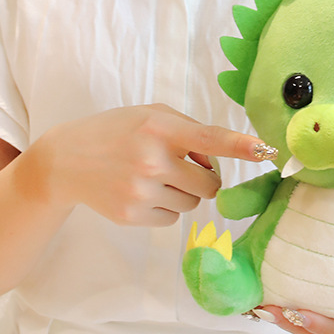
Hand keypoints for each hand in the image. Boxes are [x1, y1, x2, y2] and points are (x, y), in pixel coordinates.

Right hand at [36, 104, 274, 226]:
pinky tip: (142, 191)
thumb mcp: (152, 115)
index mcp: (161, 127)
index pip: (210, 138)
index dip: (241, 146)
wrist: (67, 160)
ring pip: (194, 203)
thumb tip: (217, 160)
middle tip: (182, 165)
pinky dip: (165, 207)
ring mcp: (141, 190)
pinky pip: (173, 218)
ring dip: (184, 191)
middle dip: (205, 176)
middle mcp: (153, 159)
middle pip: (211, 182)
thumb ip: (189, 130)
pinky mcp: (132, 215)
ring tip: (155, 175)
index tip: (266, 151)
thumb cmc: (117, 130)